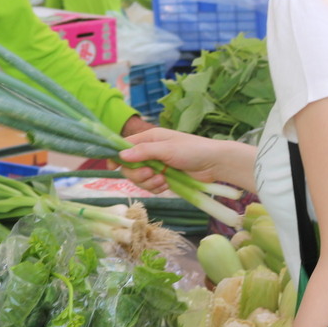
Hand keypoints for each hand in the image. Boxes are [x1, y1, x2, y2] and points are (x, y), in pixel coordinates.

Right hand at [117, 127, 244, 193]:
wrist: (215, 164)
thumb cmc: (193, 150)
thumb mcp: (167, 148)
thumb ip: (144, 152)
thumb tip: (121, 155)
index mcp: (150, 138)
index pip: (125, 146)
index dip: (117, 156)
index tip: (112, 167)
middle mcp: (151, 151)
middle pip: (130, 166)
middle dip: (137, 174)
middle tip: (150, 174)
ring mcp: (158, 166)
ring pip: (140, 179)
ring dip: (148, 183)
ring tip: (163, 180)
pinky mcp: (165, 178)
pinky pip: (151, 186)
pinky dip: (157, 188)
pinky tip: (167, 185)